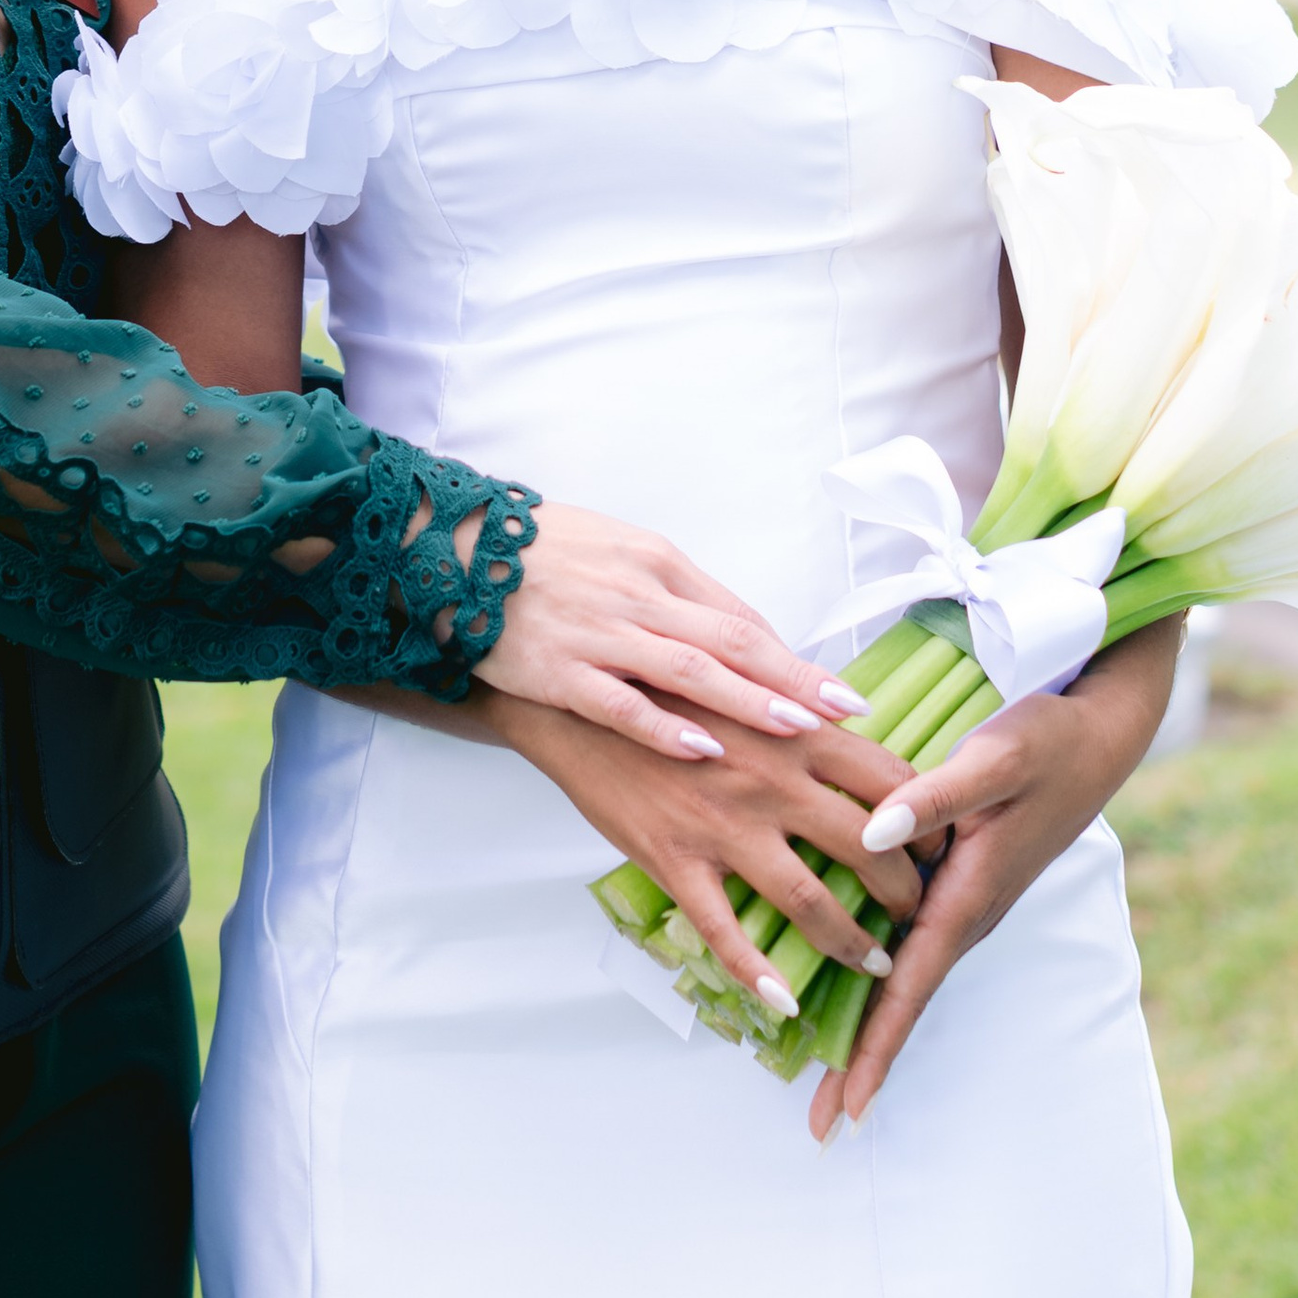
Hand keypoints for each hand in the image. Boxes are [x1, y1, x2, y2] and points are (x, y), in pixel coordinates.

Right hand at [473, 499, 873, 755]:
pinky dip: (663, 725)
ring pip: (689, 668)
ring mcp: (598, 632)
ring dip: (747, 699)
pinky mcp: (558, 670)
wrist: (453, 548)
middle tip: (844, 713)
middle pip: (732, 640)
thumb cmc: (545, 554)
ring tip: (797, 730)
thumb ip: (678, 597)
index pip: (741, 617)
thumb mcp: (621, 554)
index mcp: (659, 564)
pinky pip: (619, 701)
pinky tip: (703, 749)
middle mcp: (638, 594)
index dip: (793, 658)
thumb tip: (743, 641)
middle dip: (793, 680)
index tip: (839, 695)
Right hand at [500, 696, 922, 995]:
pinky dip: (758, 974)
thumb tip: (850, 715)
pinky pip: (725, 932)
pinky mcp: (677, 861)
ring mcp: (724, 827)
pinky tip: (783, 1001)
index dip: (925, 818)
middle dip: (904, 889)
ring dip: (852, 941)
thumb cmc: (660, 686)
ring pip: (810, 899)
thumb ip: (796, 701)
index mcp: (791, 730)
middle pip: (868, 846)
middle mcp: (770, 781)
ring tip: (874, 962)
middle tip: (916, 910)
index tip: (936, 843)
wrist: (576, 705)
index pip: (890, 780)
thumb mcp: (737, 678)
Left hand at [808, 614, 1186, 1141]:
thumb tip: (874, 835)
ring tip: (829, 1086)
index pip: (912, 985)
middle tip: (820, 1127)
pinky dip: (880, 979)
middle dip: (863, 1063)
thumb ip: (934, 796)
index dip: (877, 1047)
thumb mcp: (993, 756)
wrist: (1098, 734)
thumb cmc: (1045, 741)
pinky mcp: (962, 881)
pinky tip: (850, 993)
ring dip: (871, 1030)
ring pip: (906, 976)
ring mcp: (965, 901)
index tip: (850, 1107)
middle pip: (903, 1000)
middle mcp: (966, 911)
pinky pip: (911, 941)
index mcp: (969, 893)